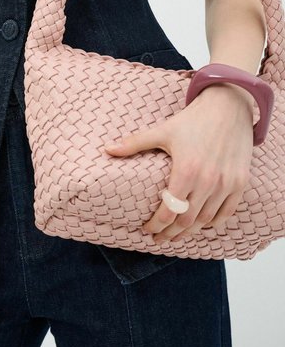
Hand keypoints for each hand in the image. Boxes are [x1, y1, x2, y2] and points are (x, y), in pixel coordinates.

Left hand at [104, 84, 254, 242]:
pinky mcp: (239, 183)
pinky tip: (201, 225)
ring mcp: (225, 184)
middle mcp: (207, 181)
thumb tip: (107, 150)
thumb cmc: (192, 120)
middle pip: (186, 220)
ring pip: (206, 220)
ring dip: (190, 231)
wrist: (227, 107)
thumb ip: (135, 143)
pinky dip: (213, 223)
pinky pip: (226, 213)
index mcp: (186, 170)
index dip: (156, 225)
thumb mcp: (162, 131)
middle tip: (159, 239)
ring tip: (177, 235)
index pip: (168, 210)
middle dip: (171, 233)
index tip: (147, 229)